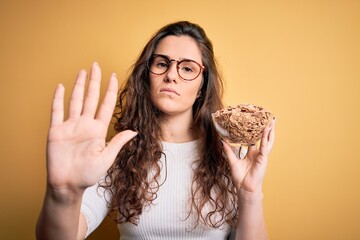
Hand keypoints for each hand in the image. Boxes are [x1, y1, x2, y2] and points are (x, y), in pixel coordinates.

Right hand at [46, 62, 136, 192]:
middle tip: (97, 65)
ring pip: (75, 100)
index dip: (109, 90)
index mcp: (98, 130)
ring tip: (83, 71)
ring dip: (79, 85)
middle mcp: (85, 124)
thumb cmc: (88, 174)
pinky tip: (60, 86)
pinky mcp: (56, 131)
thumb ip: (118, 142)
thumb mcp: (107, 158)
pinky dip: (57, 98)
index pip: (105, 105)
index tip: (114, 76)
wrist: (68, 185)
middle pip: (91, 98)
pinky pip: (56, 111)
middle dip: (94, 81)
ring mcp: (70, 126)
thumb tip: (135, 131)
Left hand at [222, 119, 275, 193]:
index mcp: (251, 154)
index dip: (254, 131)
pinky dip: (265, 139)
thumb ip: (228, 150)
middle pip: (263, 138)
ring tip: (272, 121)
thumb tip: (222, 140)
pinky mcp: (263, 159)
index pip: (254, 139)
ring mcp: (262, 156)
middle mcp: (258, 153)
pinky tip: (267, 131)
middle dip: (266, 129)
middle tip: (268, 119)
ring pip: (267, 141)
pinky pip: (265, 147)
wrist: (245, 188)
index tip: (254, 122)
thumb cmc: (240, 177)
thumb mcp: (232, 161)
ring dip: (270, 131)